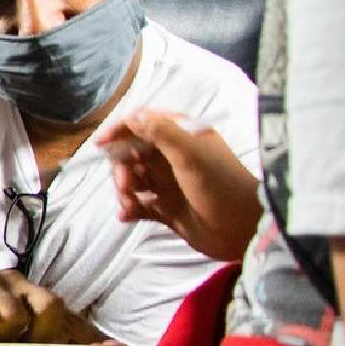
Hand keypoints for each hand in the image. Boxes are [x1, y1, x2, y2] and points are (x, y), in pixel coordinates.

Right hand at [95, 109, 260, 261]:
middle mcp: (174, 157)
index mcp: (182, 137)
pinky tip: (126, 215)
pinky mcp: (168, 210)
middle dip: (122, 166)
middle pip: (133, 152)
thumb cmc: (220, 185)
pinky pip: (140, 205)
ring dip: (124, 189)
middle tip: (126, 184)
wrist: (243, 230)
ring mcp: (170, 184)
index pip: (144, 124)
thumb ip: (161, 132)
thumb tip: (133, 116)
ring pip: (134, 179)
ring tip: (129, 202)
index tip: (102, 145)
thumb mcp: (191, 154)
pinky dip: (130, 208)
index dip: (121, 130)